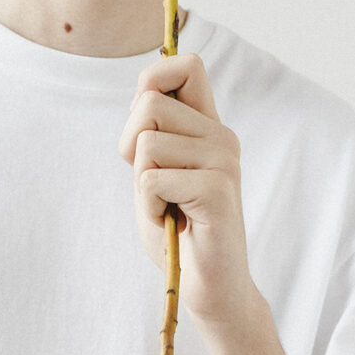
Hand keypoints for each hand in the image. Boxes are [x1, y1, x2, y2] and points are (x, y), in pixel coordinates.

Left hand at [118, 53, 259, 331]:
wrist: (210, 288)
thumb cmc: (177, 234)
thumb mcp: (155, 174)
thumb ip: (150, 135)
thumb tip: (143, 96)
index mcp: (208, 127)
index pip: (185, 66)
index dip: (151, 81)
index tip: (142, 127)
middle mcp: (221, 136)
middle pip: (148, 105)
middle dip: (131, 147)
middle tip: (153, 186)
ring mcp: (223, 160)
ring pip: (147, 144)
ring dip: (142, 185)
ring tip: (168, 209)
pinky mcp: (217, 189)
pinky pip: (153, 180)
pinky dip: (149, 208)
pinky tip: (172, 223)